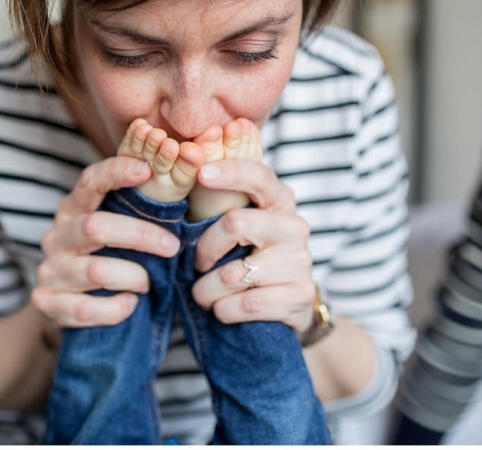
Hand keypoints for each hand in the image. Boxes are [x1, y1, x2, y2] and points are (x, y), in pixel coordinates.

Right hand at [31, 156, 180, 327]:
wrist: (68, 304)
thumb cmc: (107, 257)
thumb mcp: (116, 229)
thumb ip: (136, 211)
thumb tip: (181, 188)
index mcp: (73, 209)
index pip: (90, 181)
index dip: (116, 172)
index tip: (147, 170)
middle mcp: (56, 236)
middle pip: (95, 227)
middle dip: (140, 235)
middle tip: (172, 247)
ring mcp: (50, 269)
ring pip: (96, 271)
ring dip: (133, 277)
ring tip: (148, 282)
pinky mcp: (47, 302)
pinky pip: (87, 308)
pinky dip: (116, 308)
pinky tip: (130, 303)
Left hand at [190, 159, 315, 335]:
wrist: (287, 303)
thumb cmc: (248, 258)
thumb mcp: (238, 229)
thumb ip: (219, 207)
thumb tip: (181, 183)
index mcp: (279, 201)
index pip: (258, 176)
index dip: (230, 172)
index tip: (201, 174)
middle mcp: (294, 226)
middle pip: (236, 223)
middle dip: (204, 250)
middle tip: (198, 265)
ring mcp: (301, 261)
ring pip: (233, 274)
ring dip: (207, 291)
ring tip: (206, 295)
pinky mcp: (300, 296)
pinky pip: (246, 304)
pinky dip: (224, 310)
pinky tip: (225, 309)